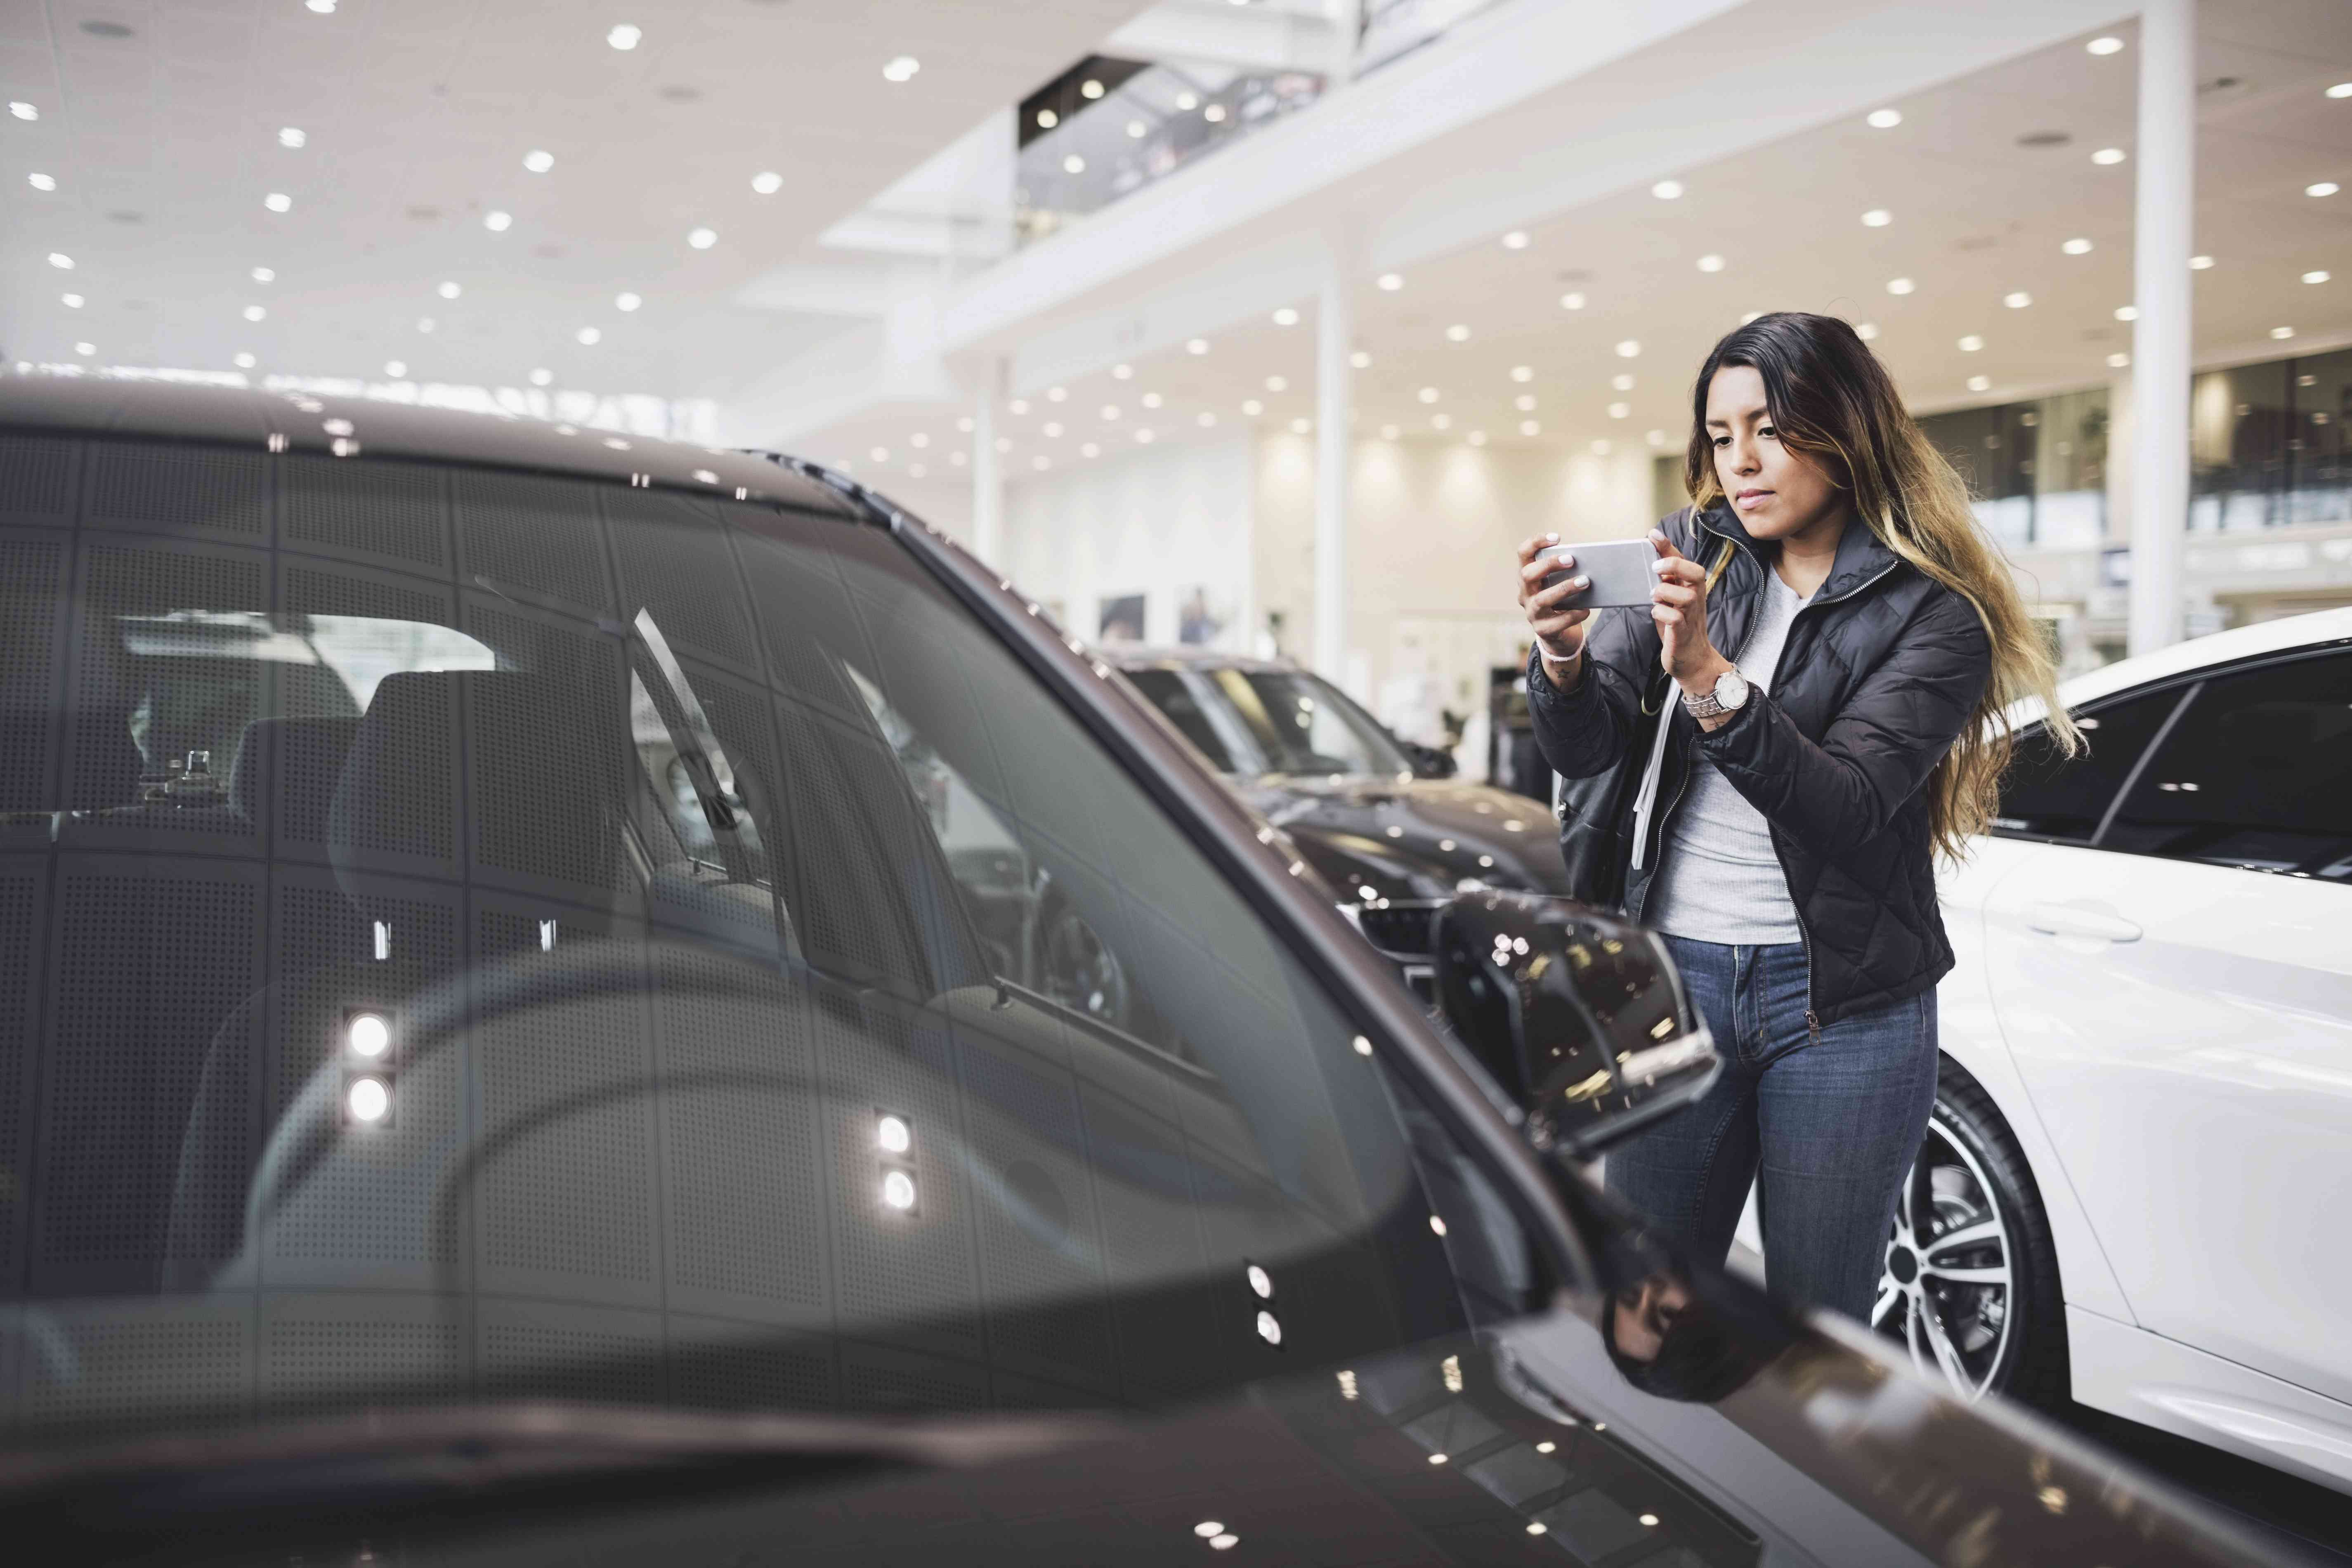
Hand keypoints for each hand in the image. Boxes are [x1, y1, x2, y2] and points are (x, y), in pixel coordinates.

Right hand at [1515, 534, 1592, 668]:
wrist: (1560, 634)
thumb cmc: (1562, 601)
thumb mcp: (1560, 583)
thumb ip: (1568, 572)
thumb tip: (1590, 562)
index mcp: (1527, 577)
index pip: (1523, 554)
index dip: (1536, 542)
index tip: (1557, 538)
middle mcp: (1525, 593)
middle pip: (1527, 575)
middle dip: (1548, 565)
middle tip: (1570, 560)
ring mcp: (1532, 613)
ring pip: (1541, 599)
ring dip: (1564, 588)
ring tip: (1585, 581)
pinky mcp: (1543, 630)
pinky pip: (1556, 623)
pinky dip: (1573, 615)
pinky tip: (1586, 609)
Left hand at [1648, 531, 1732, 696]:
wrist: (1692, 660)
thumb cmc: (1678, 627)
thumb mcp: (1670, 600)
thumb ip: (1664, 583)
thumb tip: (1650, 563)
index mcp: (1691, 587)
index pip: (1683, 561)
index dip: (1668, 547)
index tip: (1653, 535)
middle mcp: (1695, 598)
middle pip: (1695, 572)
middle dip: (1674, 566)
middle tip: (1655, 570)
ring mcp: (1691, 616)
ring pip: (1685, 595)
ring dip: (1665, 592)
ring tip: (1654, 597)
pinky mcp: (1683, 633)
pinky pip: (1675, 618)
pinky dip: (1662, 613)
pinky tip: (1656, 613)